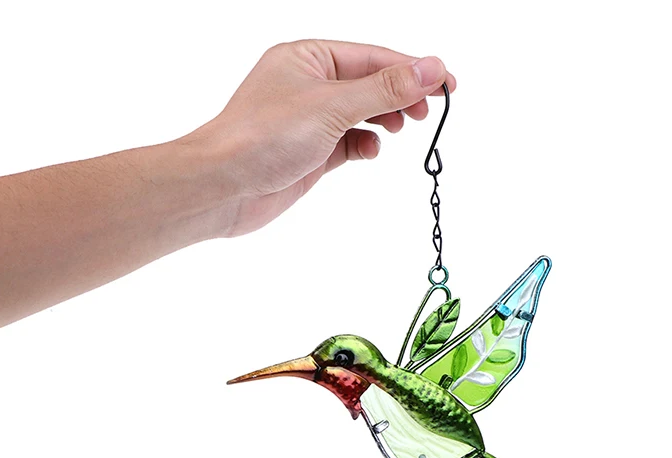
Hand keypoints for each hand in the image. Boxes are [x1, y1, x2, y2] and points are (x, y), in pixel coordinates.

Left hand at [185, 39, 455, 236]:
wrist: (224, 187)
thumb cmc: (264, 136)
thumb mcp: (333, 105)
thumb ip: (385, 88)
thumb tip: (432, 67)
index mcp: (309, 57)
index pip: (373, 57)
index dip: (413, 69)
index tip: (448, 84)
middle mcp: (309, 84)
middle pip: (370, 83)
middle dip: (401, 96)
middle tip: (428, 112)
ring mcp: (309, 121)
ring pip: (361, 114)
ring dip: (385, 119)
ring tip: (402, 128)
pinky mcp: (310, 153)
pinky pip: (349, 143)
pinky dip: (365, 145)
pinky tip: (372, 150)